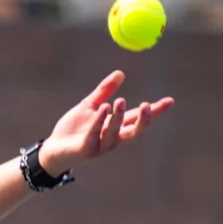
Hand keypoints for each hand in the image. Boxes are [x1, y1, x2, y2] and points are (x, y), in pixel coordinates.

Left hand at [38, 70, 173, 175]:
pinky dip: (99, 122)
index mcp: (115, 127)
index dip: (155, 112)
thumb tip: (120, 74)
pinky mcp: (85, 150)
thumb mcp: (89, 106)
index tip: (170, 101)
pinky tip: (103, 108)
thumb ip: (104, 92)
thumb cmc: (73, 129)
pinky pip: (94, 136)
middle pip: (133, 133)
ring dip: (118, 118)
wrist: (52, 148)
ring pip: (114, 134)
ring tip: (118, 100)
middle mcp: (112, 139)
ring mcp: (99, 146)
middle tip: (147, 105)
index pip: (138, 119)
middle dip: (142, 121)